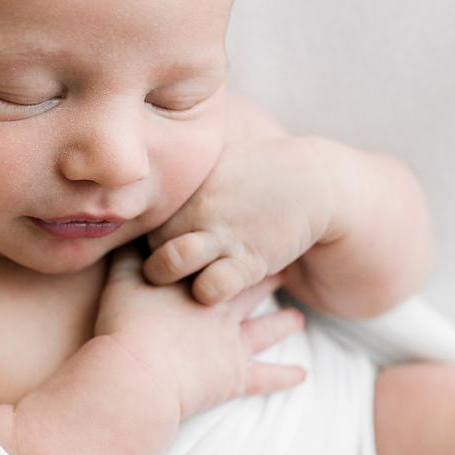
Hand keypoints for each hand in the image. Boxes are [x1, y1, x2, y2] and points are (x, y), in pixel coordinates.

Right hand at [94, 245, 305, 420]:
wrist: (138, 373)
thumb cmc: (126, 325)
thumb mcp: (123, 280)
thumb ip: (131, 255)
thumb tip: (133, 229)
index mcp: (198, 284)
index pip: (224, 261)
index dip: (240, 249)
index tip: (259, 234)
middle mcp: (222, 310)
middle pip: (251, 288)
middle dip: (268, 276)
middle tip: (286, 266)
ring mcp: (231, 344)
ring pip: (265, 330)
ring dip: (283, 324)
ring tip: (298, 319)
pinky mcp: (233, 378)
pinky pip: (265, 377)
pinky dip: (284, 376)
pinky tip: (302, 374)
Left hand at [143, 136, 342, 305]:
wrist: (311, 182)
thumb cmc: (255, 174)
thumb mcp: (215, 161)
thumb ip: (183, 176)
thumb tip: (145, 177)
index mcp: (188, 182)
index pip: (143, 212)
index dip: (142, 230)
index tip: (149, 240)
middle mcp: (199, 207)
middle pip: (149, 239)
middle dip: (151, 255)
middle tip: (160, 265)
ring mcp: (223, 234)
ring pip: (169, 262)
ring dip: (166, 276)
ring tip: (176, 280)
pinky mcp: (249, 261)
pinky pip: (210, 287)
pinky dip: (204, 293)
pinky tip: (211, 288)